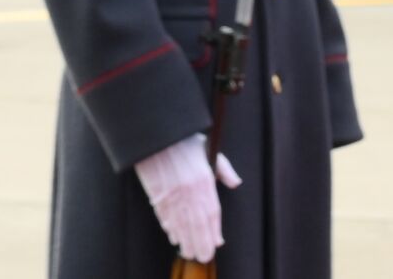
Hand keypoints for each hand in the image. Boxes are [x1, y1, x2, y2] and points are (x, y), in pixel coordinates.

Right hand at [133, 133, 241, 262]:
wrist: (157, 136)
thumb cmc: (184, 141)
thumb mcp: (210, 150)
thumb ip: (223, 169)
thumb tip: (235, 182)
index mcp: (204, 180)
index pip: (212, 211)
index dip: (214, 230)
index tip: (217, 243)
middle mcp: (189, 191)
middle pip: (197, 223)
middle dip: (201, 242)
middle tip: (204, 256)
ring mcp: (172, 195)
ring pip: (181, 224)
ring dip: (186, 241)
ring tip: (190, 253)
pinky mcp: (157, 196)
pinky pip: (165, 217)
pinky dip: (171, 229)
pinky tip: (175, 238)